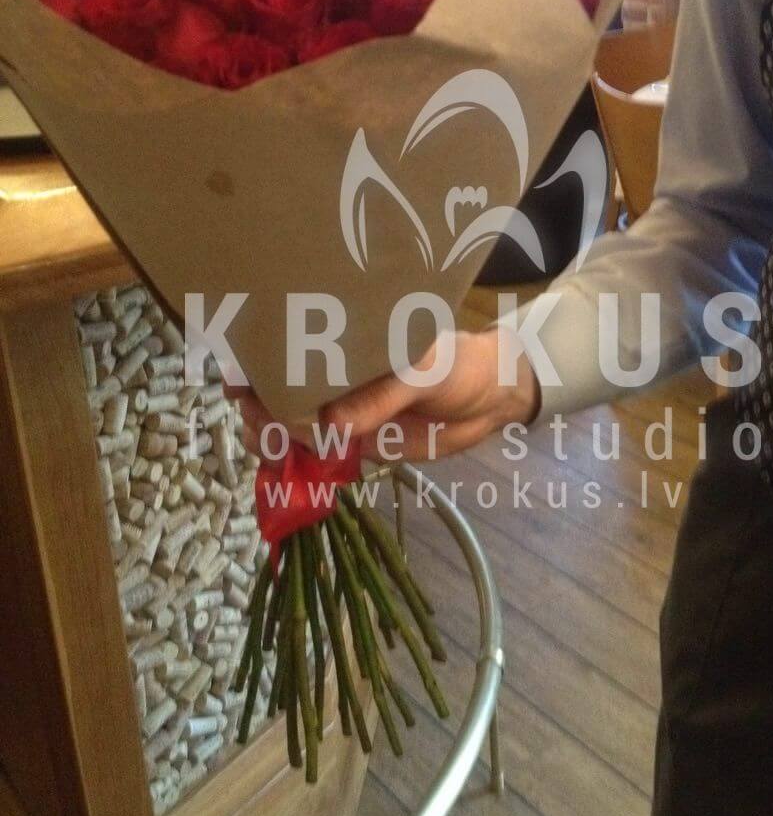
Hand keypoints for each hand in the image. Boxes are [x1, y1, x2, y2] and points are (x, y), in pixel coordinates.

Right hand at [229, 328, 539, 462]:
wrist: (487, 400)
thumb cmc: (457, 364)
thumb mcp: (424, 370)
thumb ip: (383, 395)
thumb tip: (334, 426)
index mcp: (342, 340)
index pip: (284, 344)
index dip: (254, 361)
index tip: (241, 385)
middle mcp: (330, 372)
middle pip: (272, 389)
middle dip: (258, 410)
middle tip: (267, 432)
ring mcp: (336, 408)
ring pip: (283, 425)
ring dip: (270, 441)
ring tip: (279, 456)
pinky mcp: (349, 443)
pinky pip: (310, 455)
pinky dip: (294, 467)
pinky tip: (290, 476)